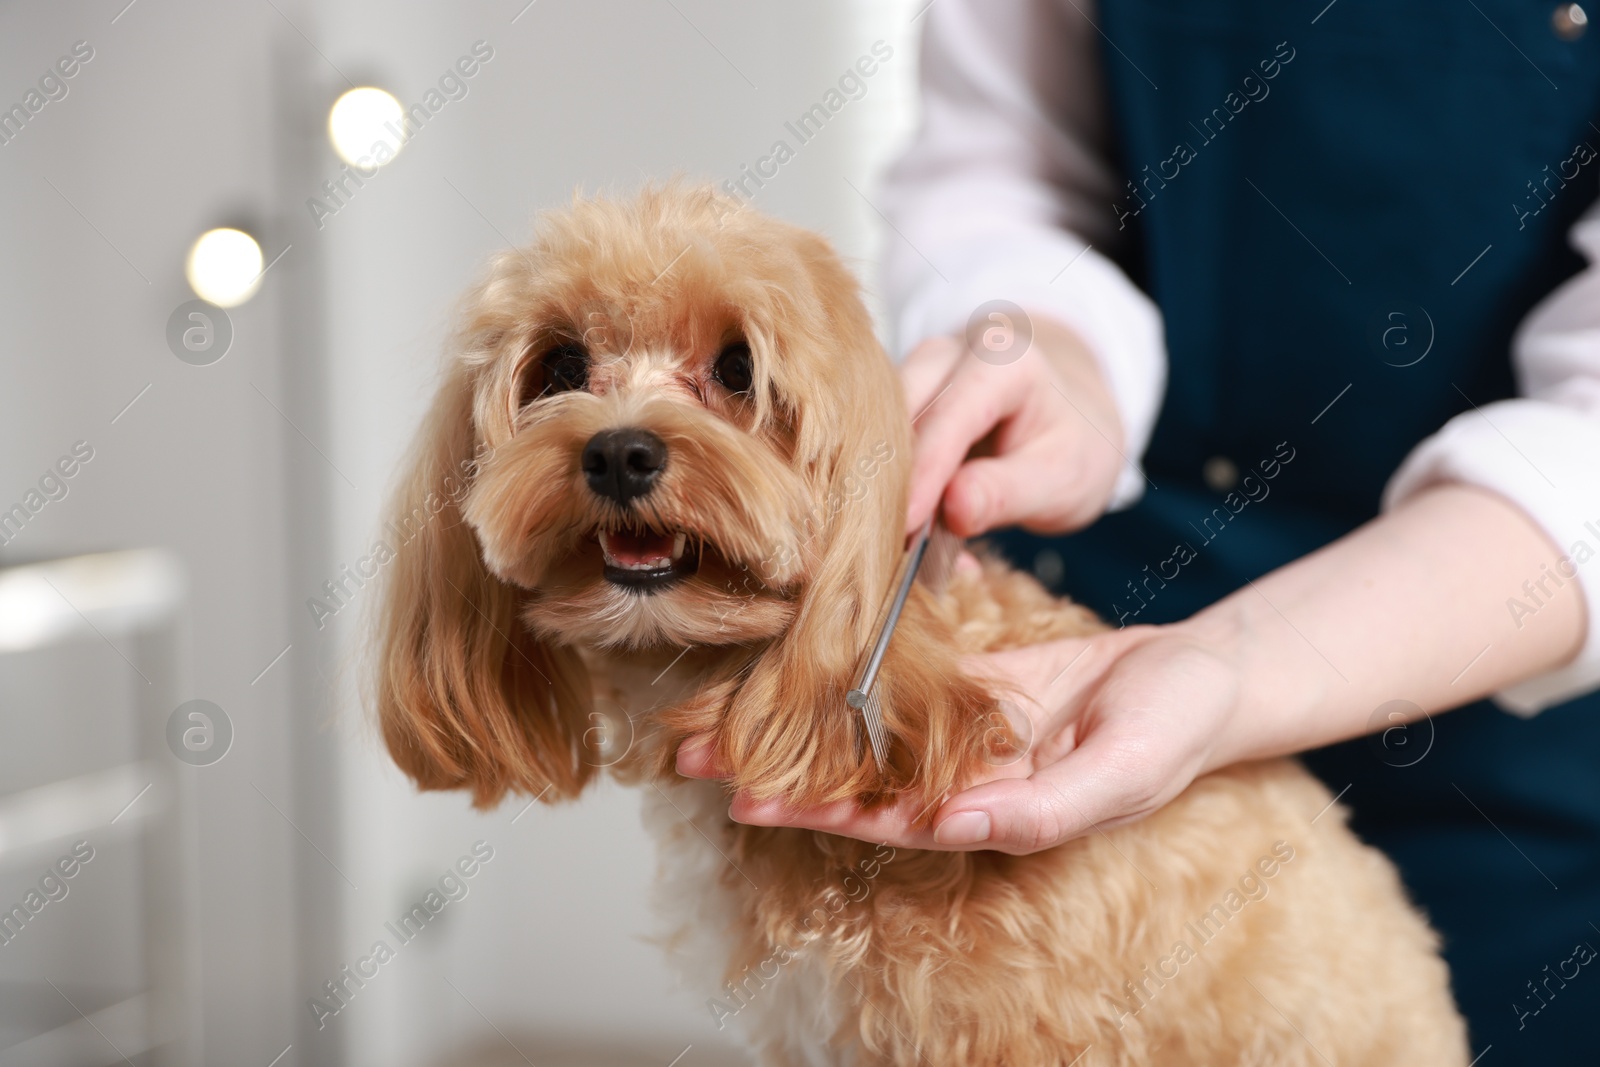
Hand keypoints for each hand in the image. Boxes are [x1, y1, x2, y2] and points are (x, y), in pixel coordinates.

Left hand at [676, 620, 1244, 854]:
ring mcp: (965, 733)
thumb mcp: (1120, 772)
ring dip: (798, 727)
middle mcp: (967, 779)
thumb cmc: (1175, 728)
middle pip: (857, 780)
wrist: (1203, 674)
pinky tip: (798, 669)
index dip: (820, 813)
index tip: (750, 804)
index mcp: (995, 812)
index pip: (890, 819)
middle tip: (692, 760)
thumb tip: (956, 828)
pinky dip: (848, 680)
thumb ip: (1041, 809)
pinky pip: (900, 685)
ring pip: (866, 734)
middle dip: (779, 773)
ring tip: (721, 717)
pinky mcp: (971, 687)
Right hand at [902, 315, 1125, 537]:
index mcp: (1004, 361)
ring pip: (876, 426)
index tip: (907, 525)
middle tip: (895, 543)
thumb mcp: (1063, 478)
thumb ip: (1008, 493)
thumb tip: (953, 509)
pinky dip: (888, 485)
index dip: (925, 473)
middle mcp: (950, 354)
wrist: (1071, 415)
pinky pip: (880, 440)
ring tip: (902, 542)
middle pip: (898, 412)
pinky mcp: (899, 398)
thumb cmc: (1072, 444)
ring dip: (883, 485)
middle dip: (891, 478)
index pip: (950, 416)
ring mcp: (918, 372)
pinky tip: (906, 527)